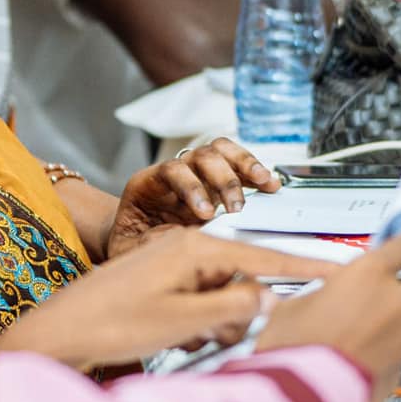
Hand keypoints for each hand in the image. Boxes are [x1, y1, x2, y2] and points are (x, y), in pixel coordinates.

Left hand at [0, 229, 345, 374]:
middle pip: (246, 280)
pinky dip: (200, 325)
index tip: (345, 272)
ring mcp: (173, 263)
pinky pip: (202, 303)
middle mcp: (186, 247)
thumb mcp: (182, 321)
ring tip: (185, 340)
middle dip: (242, 315)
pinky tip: (178, 339)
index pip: (266, 258)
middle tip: (210, 337)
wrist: (58, 333)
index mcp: (195, 248)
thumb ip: (233, 308)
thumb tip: (270, 299)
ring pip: (224, 296)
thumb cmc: (110, 325)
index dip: (308, 269)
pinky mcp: (162, 282)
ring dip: (218, 325)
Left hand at [108, 139, 279, 257]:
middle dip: (223, 180)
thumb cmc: (130, 246)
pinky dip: (253, 170)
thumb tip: (179, 244)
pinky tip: (270, 184)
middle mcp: (172, 173)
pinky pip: (234, 163)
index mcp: (146, 185)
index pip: (171, 170)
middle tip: (236, 208)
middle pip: (200, 156)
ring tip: (264, 182)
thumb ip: (150, 246)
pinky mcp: (213, 182)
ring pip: (220, 151)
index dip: (191, 187)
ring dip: (244, 165)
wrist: (132, 240)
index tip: (205, 214)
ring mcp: (194, 175)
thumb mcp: (129, 250)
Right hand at [254, 235, 400, 401]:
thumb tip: (318, 303)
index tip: (400, 249)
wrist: (304, 397)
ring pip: (390, 327)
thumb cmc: (296, 346)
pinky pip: (388, 357)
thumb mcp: (290, 306)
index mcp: (369, 274)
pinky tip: (344, 368)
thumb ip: (318, 295)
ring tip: (336, 349)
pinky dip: (372, 360)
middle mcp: (394, 302)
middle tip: (338, 317)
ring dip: (371, 334)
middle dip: (370, 303)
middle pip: (391, 293)